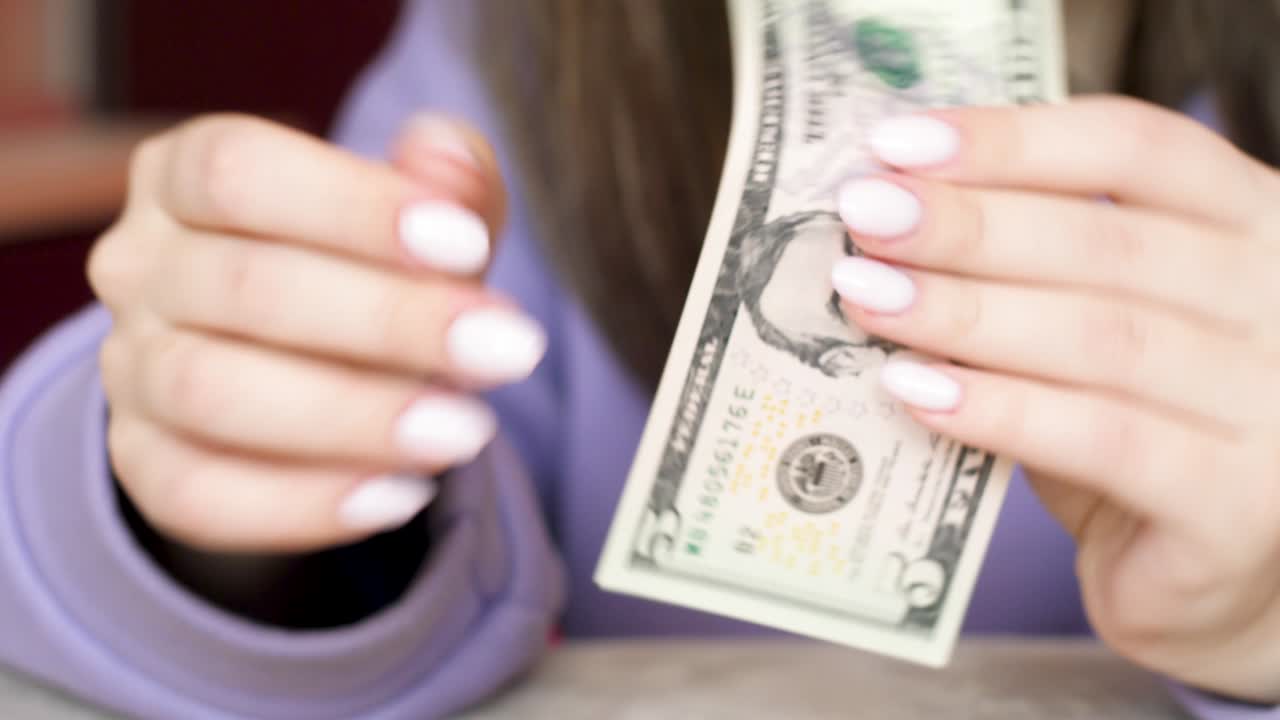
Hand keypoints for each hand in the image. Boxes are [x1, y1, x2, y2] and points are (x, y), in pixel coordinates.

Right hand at [89, 114, 543, 552]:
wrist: (318, 372)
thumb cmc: (378, 271)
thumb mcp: (426, 220)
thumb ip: (452, 185)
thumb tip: (448, 159)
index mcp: (185, 175)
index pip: (237, 171)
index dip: (353, 206)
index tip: (468, 247)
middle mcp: (139, 266)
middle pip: (242, 286)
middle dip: (388, 323)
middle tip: (508, 352)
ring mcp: (127, 370)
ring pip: (211, 393)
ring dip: (351, 417)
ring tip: (466, 431)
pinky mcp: (141, 464)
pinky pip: (198, 496)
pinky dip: (304, 502)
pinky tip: (402, 495)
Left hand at [831, 97, 1279, 701]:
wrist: (1222, 575)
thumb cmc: (1145, 428)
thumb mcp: (1105, 326)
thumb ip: (1035, 273)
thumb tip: (893, 221)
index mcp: (1253, 227)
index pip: (1137, 148)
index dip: (1012, 140)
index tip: (897, 144)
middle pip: (1108, 242)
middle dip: (968, 226)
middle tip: (864, 217)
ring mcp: (1275, 407)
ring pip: (1101, 338)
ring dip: (965, 313)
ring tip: (867, 295)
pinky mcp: (1237, 505)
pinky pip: (1102, 442)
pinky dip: (998, 411)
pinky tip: (912, 390)